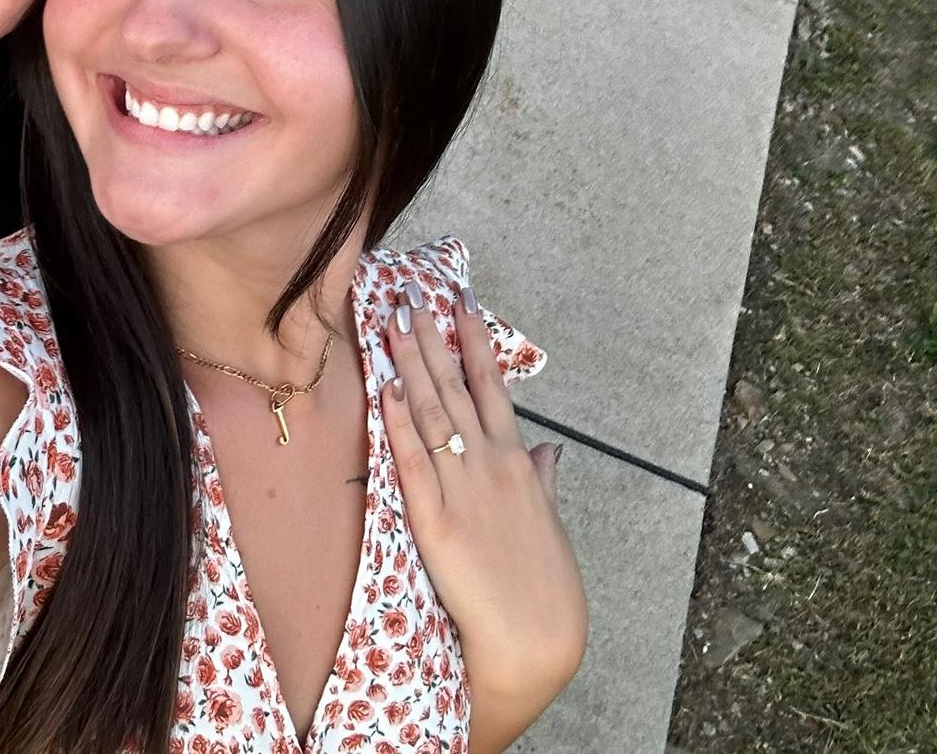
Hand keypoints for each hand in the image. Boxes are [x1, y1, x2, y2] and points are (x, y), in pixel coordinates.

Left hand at [381, 279, 585, 718]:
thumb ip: (544, 480)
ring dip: (410, 364)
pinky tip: (387, 389)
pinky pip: (412, 463)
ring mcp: (462, 490)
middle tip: (412, 294)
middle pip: (454, 388)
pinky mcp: (435, 522)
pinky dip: (398, 424)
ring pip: (431, 413)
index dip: (474, 342)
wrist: (536, 641)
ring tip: (394, 321)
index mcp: (518, 462)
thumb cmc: (545, 587)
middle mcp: (490, 465)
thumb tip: (549, 449)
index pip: (492, 386)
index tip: (461, 302)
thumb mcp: (548, 524)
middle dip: (431, 338)